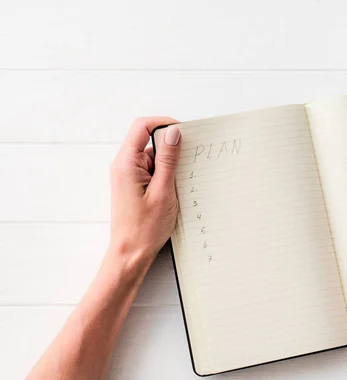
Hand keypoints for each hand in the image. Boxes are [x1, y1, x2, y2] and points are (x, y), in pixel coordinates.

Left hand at [109, 117, 181, 263]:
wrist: (131, 254)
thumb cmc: (144, 229)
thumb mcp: (163, 191)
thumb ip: (168, 160)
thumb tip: (173, 132)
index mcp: (126, 164)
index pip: (141, 127)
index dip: (163, 123)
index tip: (183, 131)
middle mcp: (123, 166)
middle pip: (148, 140)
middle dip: (170, 147)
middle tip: (187, 161)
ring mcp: (128, 176)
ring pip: (152, 157)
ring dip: (169, 165)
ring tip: (179, 185)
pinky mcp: (134, 185)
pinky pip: (151, 170)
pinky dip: (165, 175)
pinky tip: (174, 190)